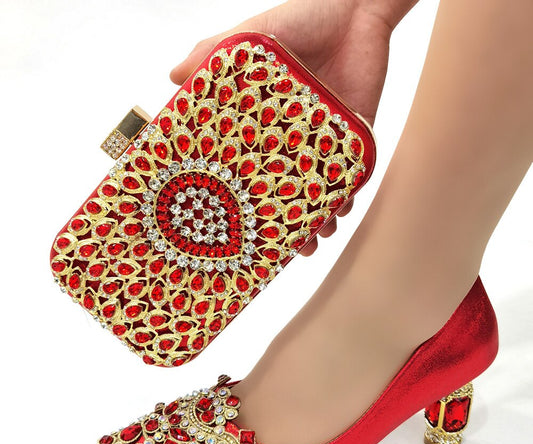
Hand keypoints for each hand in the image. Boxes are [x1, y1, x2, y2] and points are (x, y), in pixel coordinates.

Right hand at [171, 0, 416, 255]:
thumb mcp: (252, 35)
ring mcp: (321, 144)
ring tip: (309, 244)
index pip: (244, 167)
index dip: (236, 197)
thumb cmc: (304, 16)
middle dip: (275, 223)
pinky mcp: (353, 140)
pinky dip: (343, 199)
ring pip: (313, 193)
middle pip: (278, 190)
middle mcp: (289, 140)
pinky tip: (337, 215)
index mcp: (261, 123)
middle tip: (271, 250)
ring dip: (312, 221)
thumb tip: (171, 77)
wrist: (359, 6)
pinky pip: (347, 179)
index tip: (226, 224)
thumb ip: (213, 51)